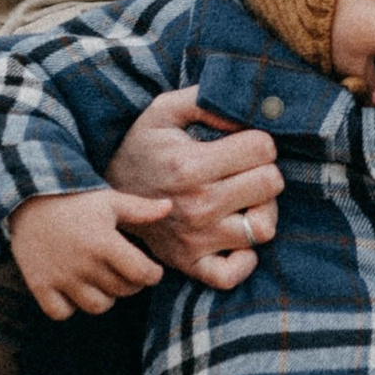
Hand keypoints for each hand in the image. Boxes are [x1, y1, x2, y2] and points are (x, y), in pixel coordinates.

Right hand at [8, 185, 171, 320]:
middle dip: (131, 283)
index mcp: (104, 242)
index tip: (151, 270)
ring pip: (97, 306)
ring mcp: (60, 277)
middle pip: (122, 290)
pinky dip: (70, 307)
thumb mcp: (109, 200)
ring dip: (105, 297)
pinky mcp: (40, 285)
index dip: (153, 274)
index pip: (142, 274)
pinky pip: (61, 313)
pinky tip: (73, 290)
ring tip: (102, 281)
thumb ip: (140, 209)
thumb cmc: (75, 200)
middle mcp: (83, 264)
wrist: (27, 198)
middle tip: (126, 271)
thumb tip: (170, 206)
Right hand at [105, 83, 281, 291]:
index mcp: (190, 165)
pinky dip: (244, 259)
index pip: (263, 148)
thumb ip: (204, 100)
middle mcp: (197, 205)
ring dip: (262, 210)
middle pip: (271, 184)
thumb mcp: (163, 111)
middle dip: (264, 170)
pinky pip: (232, 275)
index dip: (259, 140)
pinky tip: (237, 235)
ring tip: (244, 199)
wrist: (103, 196)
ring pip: (263, 228)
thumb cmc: (141, 149)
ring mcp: (196, 240)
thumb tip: (242, 112)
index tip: (242, 142)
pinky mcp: (190, 264)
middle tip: (245, 170)